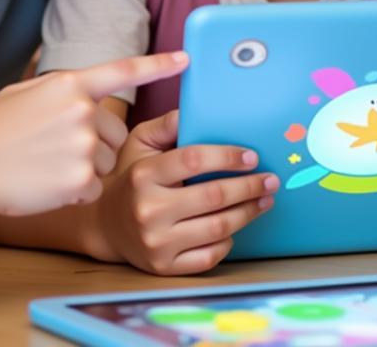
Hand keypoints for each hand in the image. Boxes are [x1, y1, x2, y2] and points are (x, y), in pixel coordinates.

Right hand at [0, 51, 188, 218]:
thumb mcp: (22, 93)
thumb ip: (61, 88)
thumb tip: (85, 87)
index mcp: (69, 84)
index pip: (124, 70)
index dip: (159, 64)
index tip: (187, 60)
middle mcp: (82, 110)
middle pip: (115, 131)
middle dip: (95, 142)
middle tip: (55, 149)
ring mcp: (82, 146)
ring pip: (107, 160)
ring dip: (85, 167)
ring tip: (46, 166)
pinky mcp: (80, 180)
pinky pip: (94, 187)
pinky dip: (76, 191)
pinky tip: (47, 185)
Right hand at [105, 109, 277, 273]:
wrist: (105, 224)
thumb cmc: (132, 176)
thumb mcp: (140, 142)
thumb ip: (167, 124)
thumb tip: (195, 109)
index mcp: (144, 175)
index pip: (193, 160)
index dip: (227, 156)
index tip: (252, 156)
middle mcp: (149, 210)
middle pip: (212, 197)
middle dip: (249, 186)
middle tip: (271, 179)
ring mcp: (157, 242)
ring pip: (217, 228)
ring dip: (248, 212)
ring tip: (265, 200)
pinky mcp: (164, 267)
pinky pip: (209, 257)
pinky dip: (228, 241)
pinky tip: (236, 227)